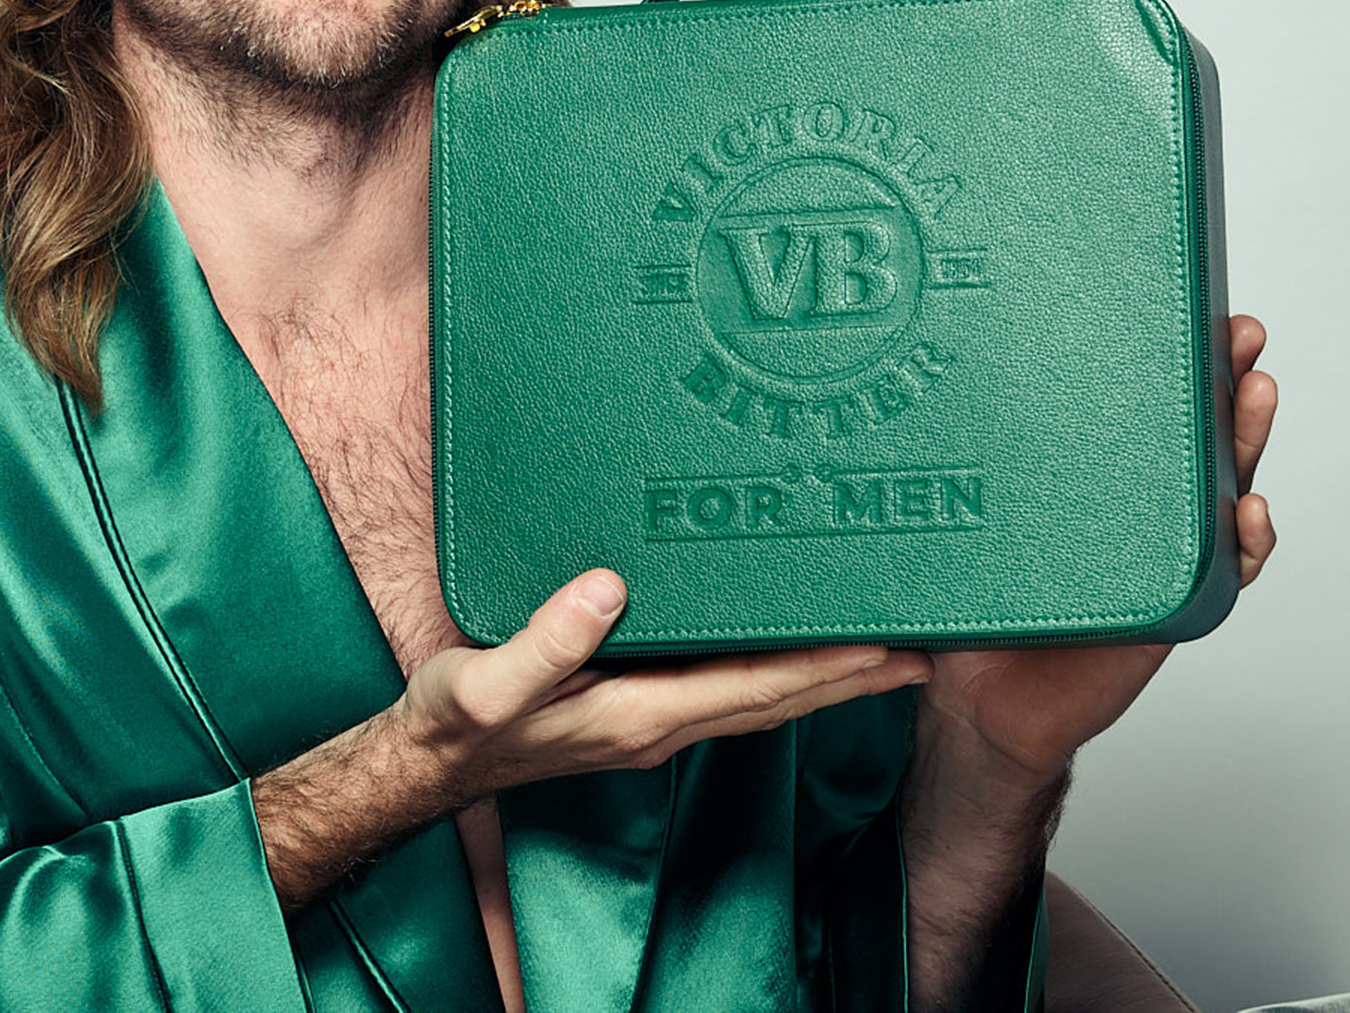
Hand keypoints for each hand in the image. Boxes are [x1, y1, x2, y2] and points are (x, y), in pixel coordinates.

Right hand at [399, 570, 933, 801]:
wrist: (427, 761)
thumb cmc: (453, 723)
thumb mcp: (484, 683)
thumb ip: (544, 642)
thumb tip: (609, 589)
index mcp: (635, 715)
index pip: (752, 690)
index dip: (821, 668)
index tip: (882, 647)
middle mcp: (657, 724)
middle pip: (777, 701)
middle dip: (851, 679)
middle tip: (922, 652)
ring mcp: (650, 721)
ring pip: (760, 700)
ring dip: (824, 679)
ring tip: (880, 653)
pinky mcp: (636, 708)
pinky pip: (727, 692)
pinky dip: (775, 675)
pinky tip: (785, 654)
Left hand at [913, 314, 1281, 788]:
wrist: (979, 707)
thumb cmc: (966, 612)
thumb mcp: (946, 532)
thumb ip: (924, 482)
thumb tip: (868, 409)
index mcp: (1084, 478)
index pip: (1133, 406)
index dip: (1166, 357)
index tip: (1187, 302)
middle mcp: (1131, 507)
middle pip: (1191, 434)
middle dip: (1224, 377)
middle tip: (1238, 331)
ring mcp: (1158, 554)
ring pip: (1218, 488)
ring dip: (1247, 442)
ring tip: (1257, 393)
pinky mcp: (1169, 609)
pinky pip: (1221, 574)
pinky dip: (1244, 544)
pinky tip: (1247, 511)